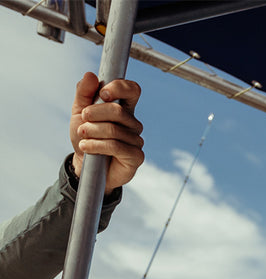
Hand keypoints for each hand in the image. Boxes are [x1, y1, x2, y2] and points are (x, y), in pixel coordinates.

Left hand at [70, 73, 143, 193]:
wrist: (85, 165)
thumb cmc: (86, 137)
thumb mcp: (79, 112)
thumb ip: (83, 93)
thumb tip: (91, 75)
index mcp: (123, 108)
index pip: (132, 90)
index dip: (119, 88)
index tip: (102, 94)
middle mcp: (133, 123)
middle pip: (118, 111)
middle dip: (95, 114)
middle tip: (83, 120)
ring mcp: (136, 140)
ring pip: (114, 129)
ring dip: (92, 132)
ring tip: (82, 137)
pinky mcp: (136, 156)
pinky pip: (116, 146)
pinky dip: (97, 145)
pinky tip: (87, 147)